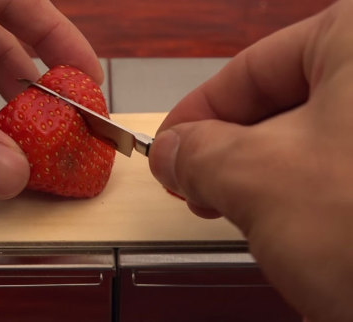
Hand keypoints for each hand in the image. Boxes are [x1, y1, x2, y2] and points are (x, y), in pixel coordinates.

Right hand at [149, 0, 352, 320]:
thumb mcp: (261, 178)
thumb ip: (198, 155)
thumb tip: (170, 152)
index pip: (252, 68)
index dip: (196, 114)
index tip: (166, 149)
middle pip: (286, 104)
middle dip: (232, 152)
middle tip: (196, 188)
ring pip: (320, 141)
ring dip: (272, 179)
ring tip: (244, 214)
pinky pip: (352, 171)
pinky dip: (316, 195)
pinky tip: (302, 227)